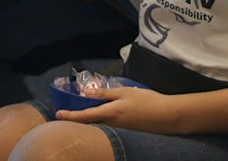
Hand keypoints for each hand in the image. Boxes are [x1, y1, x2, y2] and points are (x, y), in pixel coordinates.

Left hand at [54, 85, 183, 133]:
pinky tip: (102, 119)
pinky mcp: (128, 135)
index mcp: (110, 113)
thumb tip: (86, 94)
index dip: (70, 116)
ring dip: (90, 123)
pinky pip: (110, 130)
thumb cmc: (147, 101)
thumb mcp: (125, 92)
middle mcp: (113, 126)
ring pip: (100, 128)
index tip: (58, 115)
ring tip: (81, 115)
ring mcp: (121, 132)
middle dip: (78, 120)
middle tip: (67, 114)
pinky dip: (102, 125)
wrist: (169, 116)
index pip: (85, 116)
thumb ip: (105, 94)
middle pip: (90, 124)